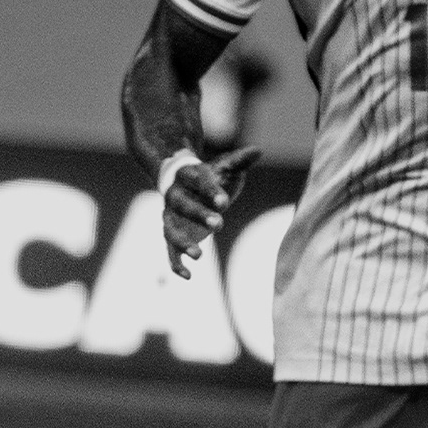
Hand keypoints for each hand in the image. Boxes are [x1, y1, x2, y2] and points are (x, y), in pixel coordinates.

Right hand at [161, 145, 259, 278]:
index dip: (210, 191)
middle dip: (199, 214)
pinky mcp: (173, 234)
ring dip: (183, 243)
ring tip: (199, 255)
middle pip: (182, 206)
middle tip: (219, 223)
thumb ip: (239, 161)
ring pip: (170, 230)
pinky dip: (175, 264)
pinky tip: (188, 276)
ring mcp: (171, 217)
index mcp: (188, 176)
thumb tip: (259, 150)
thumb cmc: (211, 175)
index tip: (224, 201)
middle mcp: (175, 197)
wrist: (186, 182)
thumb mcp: (225, 167)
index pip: (198, 182)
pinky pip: (169, 251)